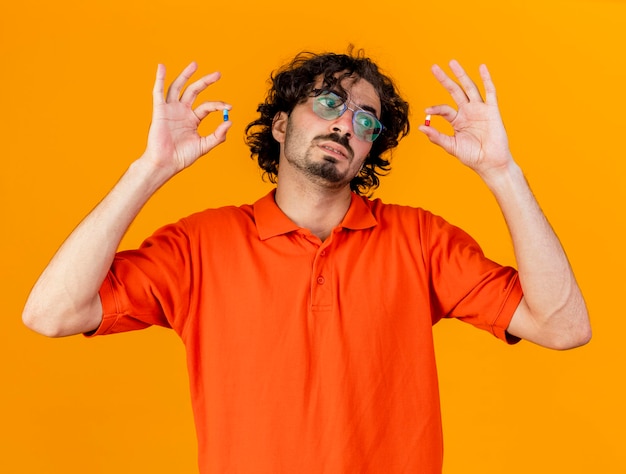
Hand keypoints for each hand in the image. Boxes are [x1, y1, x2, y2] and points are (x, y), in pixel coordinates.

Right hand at [143, 62, 231, 175]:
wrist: (166, 163)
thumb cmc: (182, 157)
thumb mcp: (204, 146)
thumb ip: (218, 136)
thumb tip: (230, 122)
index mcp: (192, 119)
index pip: (207, 107)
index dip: (219, 105)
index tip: (229, 107)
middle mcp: (182, 111)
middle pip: (194, 91)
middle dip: (205, 82)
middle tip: (218, 74)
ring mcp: (171, 110)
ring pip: (178, 87)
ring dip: (185, 75)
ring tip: (194, 64)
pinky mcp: (160, 111)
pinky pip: (158, 92)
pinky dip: (159, 79)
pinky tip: (161, 67)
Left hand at [419, 60, 512, 176]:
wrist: (490, 163)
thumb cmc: (472, 156)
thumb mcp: (451, 146)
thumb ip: (437, 136)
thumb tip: (420, 127)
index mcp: (457, 120)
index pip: (444, 109)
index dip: (435, 109)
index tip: (427, 111)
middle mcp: (468, 112)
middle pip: (455, 91)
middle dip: (445, 79)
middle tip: (434, 67)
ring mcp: (480, 109)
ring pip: (470, 88)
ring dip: (461, 75)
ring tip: (452, 63)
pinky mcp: (492, 110)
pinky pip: (490, 92)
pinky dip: (487, 79)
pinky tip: (482, 67)